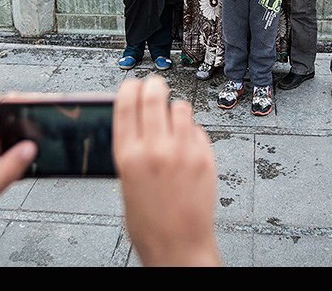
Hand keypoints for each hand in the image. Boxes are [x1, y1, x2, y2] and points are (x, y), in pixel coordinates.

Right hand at [113, 76, 219, 266]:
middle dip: (154, 86)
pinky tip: (186, 144)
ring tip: (173, 119)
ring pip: (181, 107)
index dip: (129, 87)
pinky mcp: (205, 158)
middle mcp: (155, 149)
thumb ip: (131, 148)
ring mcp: (183, 152)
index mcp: (128, 155)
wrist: (178, 247)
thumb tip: (134, 120)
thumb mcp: (126, 181)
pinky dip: (192, 131)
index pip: (126, 103)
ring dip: (175, 109)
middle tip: (156, 87)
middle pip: (154, 95)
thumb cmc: (148, 223)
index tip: (132, 84)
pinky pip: (198, 129)